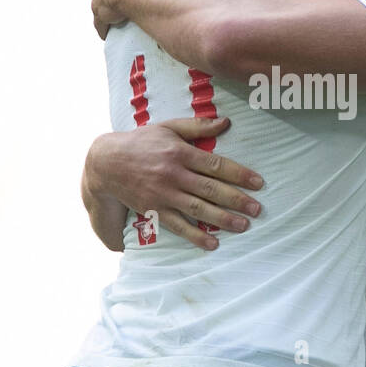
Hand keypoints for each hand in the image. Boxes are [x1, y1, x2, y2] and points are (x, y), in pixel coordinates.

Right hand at [84, 116, 263, 250]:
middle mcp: (173, 174)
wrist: (106, 163)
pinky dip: (195, 236)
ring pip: (197, 208)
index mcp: (179, 152)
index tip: (258, 183)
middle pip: (210, 188)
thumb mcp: (168, 127)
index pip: (216, 164)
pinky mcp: (154, 209)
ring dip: (222, 219)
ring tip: (243, 226)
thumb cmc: (141, 142)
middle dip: (236, 199)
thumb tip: (226, 122)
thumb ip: (197, 126)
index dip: (239, 174)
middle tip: (257, 209)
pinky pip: (178, 225)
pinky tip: (213, 244)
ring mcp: (163, 194)